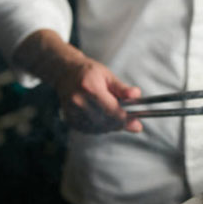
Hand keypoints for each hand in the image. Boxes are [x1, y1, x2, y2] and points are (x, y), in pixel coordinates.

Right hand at [12, 29, 142, 132]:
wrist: (65, 73)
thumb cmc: (89, 72)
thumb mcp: (108, 76)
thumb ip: (123, 89)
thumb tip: (137, 96)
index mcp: (90, 88)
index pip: (111, 110)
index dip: (125, 119)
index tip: (136, 121)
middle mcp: (78, 101)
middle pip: (106, 121)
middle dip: (120, 123)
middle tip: (130, 121)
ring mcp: (72, 112)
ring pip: (99, 128)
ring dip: (111, 126)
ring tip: (114, 115)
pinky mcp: (70, 120)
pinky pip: (91, 130)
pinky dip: (101, 127)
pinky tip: (103, 118)